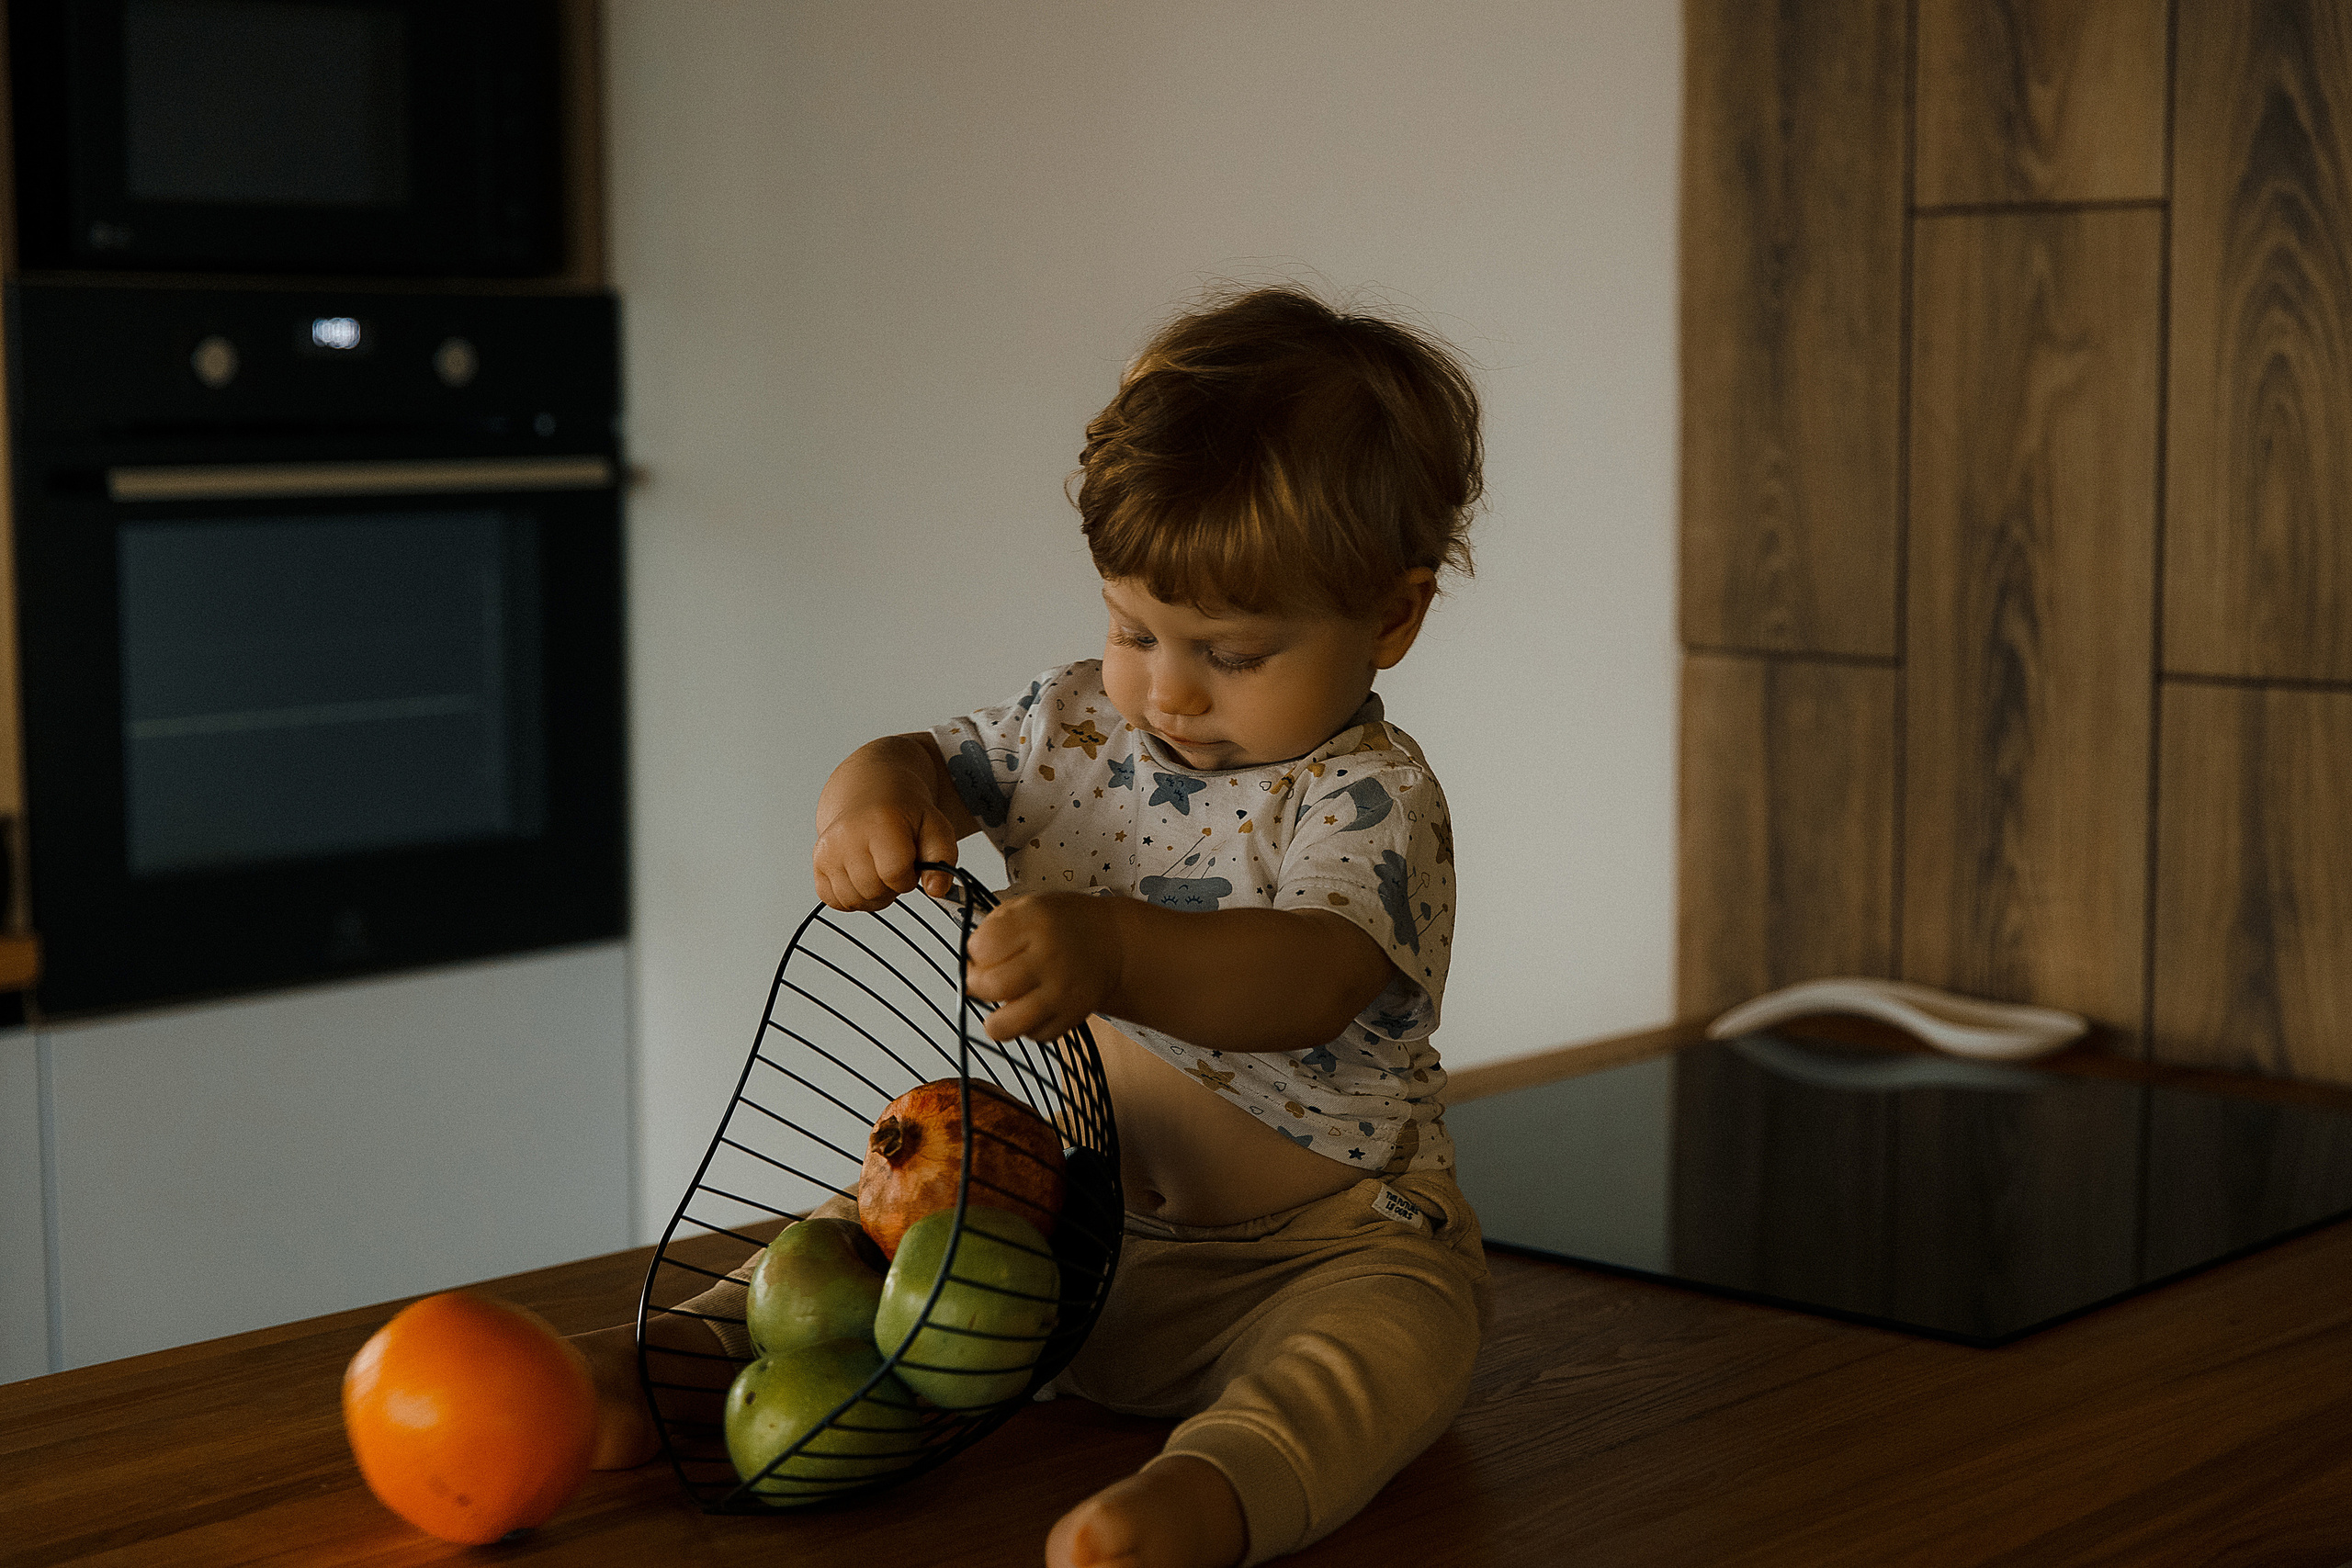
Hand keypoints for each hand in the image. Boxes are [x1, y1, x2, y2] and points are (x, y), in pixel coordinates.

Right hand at [812, 800, 961, 910]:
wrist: (871, 792)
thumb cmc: (903, 812)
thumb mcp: (935, 827)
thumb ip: (943, 859)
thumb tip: (937, 889)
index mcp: (880, 822)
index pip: (895, 874)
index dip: (908, 877)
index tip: (909, 864)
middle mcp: (847, 835)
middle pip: (872, 891)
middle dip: (890, 888)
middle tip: (894, 867)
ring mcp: (828, 849)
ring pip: (852, 900)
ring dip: (871, 895)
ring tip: (879, 871)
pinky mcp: (818, 861)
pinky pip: (832, 900)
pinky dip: (851, 897)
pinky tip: (862, 877)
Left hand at [963, 893, 1126, 1042]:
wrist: (1112, 943)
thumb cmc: (1063, 925)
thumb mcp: (1027, 906)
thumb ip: (992, 929)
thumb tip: (968, 967)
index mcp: (1034, 922)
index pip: (980, 948)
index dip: (974, 951)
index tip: (984, 950)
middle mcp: (1049, 957)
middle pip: (989, 986)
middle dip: (976, 985)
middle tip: (984, 979)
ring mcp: (1061, 991)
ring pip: (1005, 1024)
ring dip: (995, 1018)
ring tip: (1002, 1005)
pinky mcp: (1071, 1017)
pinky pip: (1033, 1035)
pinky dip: (1027, 1026)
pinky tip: (1033, 1007)